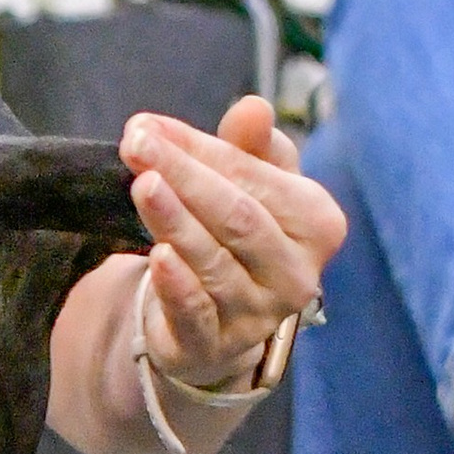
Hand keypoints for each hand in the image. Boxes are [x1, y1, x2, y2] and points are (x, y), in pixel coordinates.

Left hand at [119, 94, 345, 393]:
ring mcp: (261, 313)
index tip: (149, 125)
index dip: (201, 150)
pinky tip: (158, 256)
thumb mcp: (254, 185)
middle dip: (184, 176)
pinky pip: (198, 312)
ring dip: (174, 220)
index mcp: (317, 223)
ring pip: (214, 260)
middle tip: (136, 143)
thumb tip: (252, 108)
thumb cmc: (240, 234)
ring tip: (142, 185)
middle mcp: (297, 272)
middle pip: (237, 216)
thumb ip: (250, 147)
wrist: (221, 317)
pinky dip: (178, 284)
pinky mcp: (219, 344)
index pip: (254, 178)